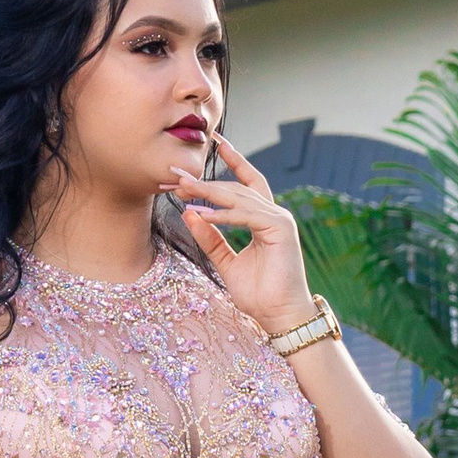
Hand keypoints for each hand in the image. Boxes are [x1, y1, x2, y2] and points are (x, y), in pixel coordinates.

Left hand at [164, 132, 318, 340]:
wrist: (278, 316)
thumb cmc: (258, 294)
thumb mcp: (225, 262)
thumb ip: (210, 238)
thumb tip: (190, 213)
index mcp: (263, 219)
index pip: (246, 182)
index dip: (233, 160)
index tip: (216, 141)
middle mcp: (273, 214)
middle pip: (236, 188)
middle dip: (205, 181)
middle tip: (177, 173)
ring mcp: (279, 219)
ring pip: (239, 197)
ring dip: (208, 193)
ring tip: (182, 188)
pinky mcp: (280, 229)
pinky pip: (245, 215)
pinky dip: (221, 214)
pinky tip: (200, 212)